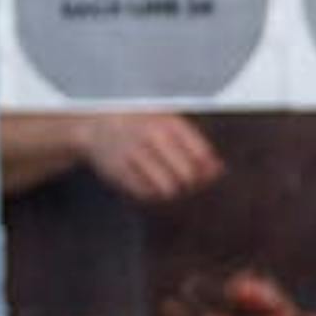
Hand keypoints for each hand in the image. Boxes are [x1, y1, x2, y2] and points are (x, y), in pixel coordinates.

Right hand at [81, 109, 223, 203]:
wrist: (96, 124)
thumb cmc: (140, 124)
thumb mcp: (167, 124)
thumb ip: (194, 145)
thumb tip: (218, 171)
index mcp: (168, 122)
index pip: (200, 155)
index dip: (207, 171)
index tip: (203, 174)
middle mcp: (151, 136)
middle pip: (187, 175)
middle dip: (191, 184)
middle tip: (186, 183)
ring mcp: (133, 153)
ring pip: (167, 188)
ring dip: (172, 191)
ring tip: (167, 183)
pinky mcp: (118, 170)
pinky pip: (146, 193)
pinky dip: (152, 194)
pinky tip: (149, 184)